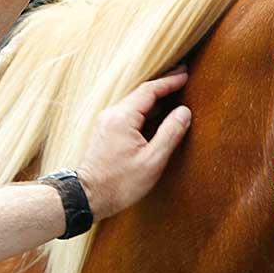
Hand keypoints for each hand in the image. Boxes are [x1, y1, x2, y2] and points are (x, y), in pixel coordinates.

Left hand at [75, 68, 191, 220]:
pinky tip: (155, 114)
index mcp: (123, 117)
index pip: (149, 91)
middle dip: (162, 85)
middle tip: (182, 76)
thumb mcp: (152, 160)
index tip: (186, 75)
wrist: (88, 197)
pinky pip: (128, 113)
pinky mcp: (105, 132)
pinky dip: (145, 109)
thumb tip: (184, 111)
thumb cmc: (120, 183)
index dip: (169, 82)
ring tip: (173, 93)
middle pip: (140, 93)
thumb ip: (170, 133)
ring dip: (154, 97)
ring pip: (134, 103)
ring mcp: (106, 122)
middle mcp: (112, 114)